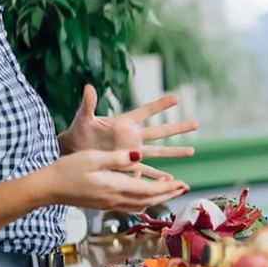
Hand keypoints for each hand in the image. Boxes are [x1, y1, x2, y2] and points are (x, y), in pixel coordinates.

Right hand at [38, 149, 189, 212]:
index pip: (148, 190)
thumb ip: (118, 158)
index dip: (167, 188)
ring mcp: (108, 203)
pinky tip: (144, 195)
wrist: (47, 188)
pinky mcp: (103, 203)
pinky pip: (129, 205)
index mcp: (115, 187)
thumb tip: (139, 155)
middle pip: (148, 200)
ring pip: (139, 204)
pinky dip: (142, 200)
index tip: (182, 184)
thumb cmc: (67, 169)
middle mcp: (114, 199)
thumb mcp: (93, 158)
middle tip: (184, 188)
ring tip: (169, 190)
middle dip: (168, 194)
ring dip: (157, 198)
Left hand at [60, 85, 198, 164]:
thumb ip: (88, 105)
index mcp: (124, 123)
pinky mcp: (126, 165)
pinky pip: (146, 171)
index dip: (160, 105)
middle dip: (177, 128)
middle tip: (196, 123)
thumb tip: (88, 87)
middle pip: (160, 131)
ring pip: (158, 152)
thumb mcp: (83, 119)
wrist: (71, 152)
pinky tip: (170, 179)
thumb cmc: (77, 133)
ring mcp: (131, 152)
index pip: (146, 112)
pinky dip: (157, 176)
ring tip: (191, 151)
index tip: (177, 98)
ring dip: (174, 152)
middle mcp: (132, 137)